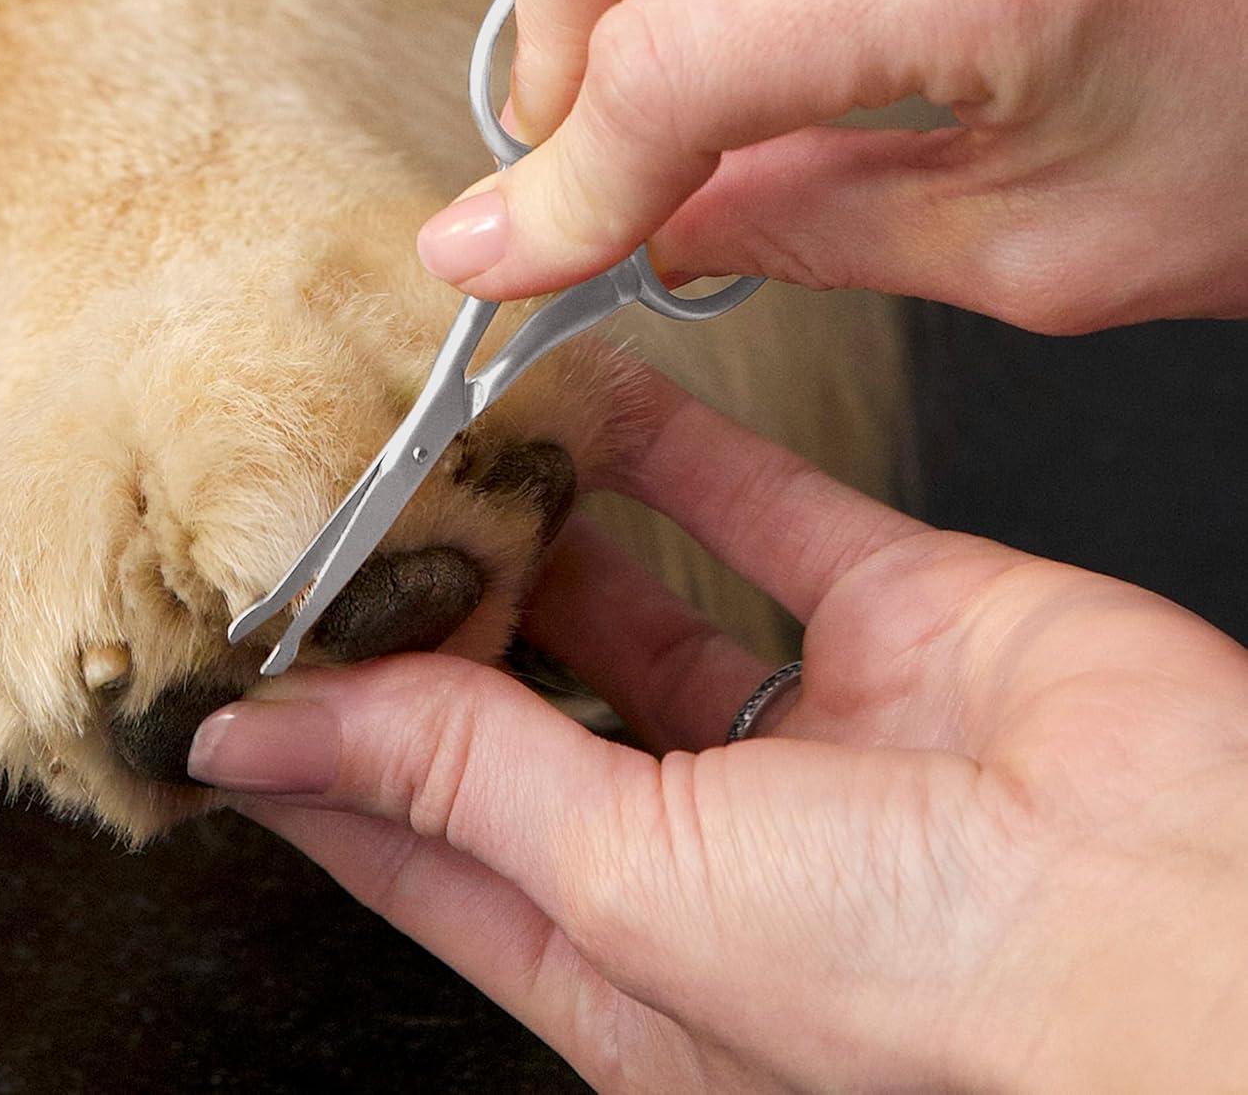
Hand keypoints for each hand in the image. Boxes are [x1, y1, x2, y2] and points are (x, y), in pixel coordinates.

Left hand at [189, 368, 1247, 1090]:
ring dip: (548, 525)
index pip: (426, 844)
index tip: (238, 678)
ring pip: (639, 597)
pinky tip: (594, 394)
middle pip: (525, 712)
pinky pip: (759, 509)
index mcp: (626, 957)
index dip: (326, 763)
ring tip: (447, 452)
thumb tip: (273, 738)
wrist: (1194, 918)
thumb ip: (460, 784)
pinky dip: (678, 449)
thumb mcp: (634, 893)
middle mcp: (709, 845)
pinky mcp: (899, 615)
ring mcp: (809, 724)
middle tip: (343, 527)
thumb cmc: (929, 995)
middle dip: (438, 622)